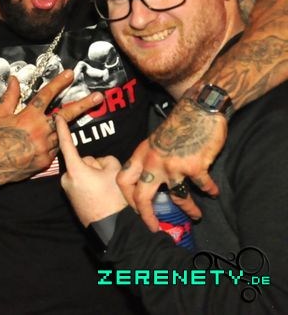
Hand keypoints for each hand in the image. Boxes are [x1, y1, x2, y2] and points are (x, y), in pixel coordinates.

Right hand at [0, 70, 103, 188]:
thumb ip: (10, 96)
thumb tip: (15, 80)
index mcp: (29, 117)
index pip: (47, 95)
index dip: (59, 83)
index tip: (70, 74)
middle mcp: (41, 130)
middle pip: (66, 114)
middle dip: (84, 104)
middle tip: (98, 97)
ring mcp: (46, 146)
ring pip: (62, 132)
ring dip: (68, 125)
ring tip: (77, 116)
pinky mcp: (47, 160)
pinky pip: (56, 147)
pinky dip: (55, 141)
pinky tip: (49, 139)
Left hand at [58, 115, 126, 226]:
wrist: (112, 227)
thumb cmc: (113, 199)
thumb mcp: (115, 172)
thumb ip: (105, 160)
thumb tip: (98, 164)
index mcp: (75, 170)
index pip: (67, 144)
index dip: (62, 129)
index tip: (56, 117)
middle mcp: (66, 178)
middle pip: (83, 161)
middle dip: (95, 166)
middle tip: (107, 181)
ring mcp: (67, 189)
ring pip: (84, 172)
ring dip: (94, 176)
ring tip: (105, 191)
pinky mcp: (71, 198)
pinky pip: (82, 183)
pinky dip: (91, 185)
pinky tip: (100, 196)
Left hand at [116, 98, 225, 230]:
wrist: (198, 110)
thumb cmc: (177, 126)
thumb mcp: (153, 141)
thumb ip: (148, 160)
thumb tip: (146, 182)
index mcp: (141, 155)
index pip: (124, 181)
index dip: (127, 199)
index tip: (134, 210)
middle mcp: (153, 162)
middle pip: (142, 195)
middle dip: (147, 215)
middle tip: (154, 228)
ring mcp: (173, 165)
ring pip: (177, 196)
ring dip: (188, 209)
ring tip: (196, 216)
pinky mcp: (195, 166)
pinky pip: (201, 185)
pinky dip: (209, 190)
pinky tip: (213, 193)